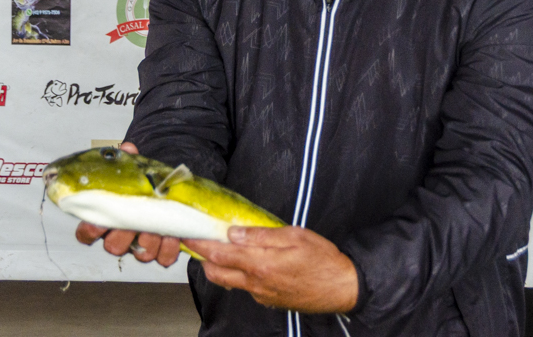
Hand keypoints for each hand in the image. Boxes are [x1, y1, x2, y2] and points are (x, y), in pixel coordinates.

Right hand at [73, 141, 181, 266]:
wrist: (175, 192)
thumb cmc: (149, 185)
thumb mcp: (139, 170)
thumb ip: (130, 161)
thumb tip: (127, 148)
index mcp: (110, 217)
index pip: (87, 232)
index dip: (89, 230)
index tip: (98, 222)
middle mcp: (123, 236)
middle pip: (113, 246)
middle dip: (123, 235)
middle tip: (133, 223)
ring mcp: (143, 246)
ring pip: (139, 255)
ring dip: (148, 241)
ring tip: (157, 228)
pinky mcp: (163, 252)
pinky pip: (163, 259)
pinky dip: (168, 248)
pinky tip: (173, 235)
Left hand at [184, 226, 357, 312]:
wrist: (341, 288)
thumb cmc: (323, 259)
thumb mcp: (295, 236)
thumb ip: (262, 235)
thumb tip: (234, 233)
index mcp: (261, 264)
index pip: (220, 254)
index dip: (201, 244)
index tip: (190, 235)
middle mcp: (256, 283)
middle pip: (216, 273)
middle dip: (204, 258)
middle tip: (202, 242)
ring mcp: (261, 294)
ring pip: (230, 281)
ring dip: (220, 267)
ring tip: (223, 250)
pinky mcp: (268, 300)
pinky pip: (246, 287)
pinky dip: (239, 274)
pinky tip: (250, 262)